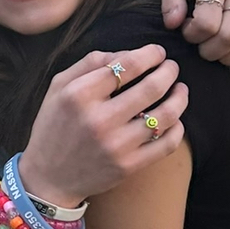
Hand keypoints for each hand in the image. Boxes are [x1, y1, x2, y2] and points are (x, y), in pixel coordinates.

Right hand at [19, 46, 187, 206]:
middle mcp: (99, 119)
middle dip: (169, 71)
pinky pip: (166, 144)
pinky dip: (177, 128)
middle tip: (172, 67)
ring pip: (166, 115)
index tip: (158, 52)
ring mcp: (116, 145)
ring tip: (181, 90)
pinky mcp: (128, 166)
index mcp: (80, 95)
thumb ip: (90, 63)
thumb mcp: (59, 87)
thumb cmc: (54, 126)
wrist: (48, 177)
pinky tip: (175, 120)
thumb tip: (128, 53)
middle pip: (151, 87)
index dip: (150, 54)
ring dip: (180, 97)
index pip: (127, 65)